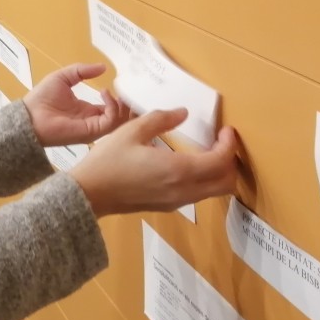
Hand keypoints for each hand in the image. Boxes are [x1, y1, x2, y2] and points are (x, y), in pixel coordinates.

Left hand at [23, 63, 129, 147]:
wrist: (29, 116)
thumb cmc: (43, 98)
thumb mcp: (64, 77)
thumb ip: (82, 71)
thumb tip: (103, 67)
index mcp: (88, 111)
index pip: (112, 108)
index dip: (120, 97)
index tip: (123, 84)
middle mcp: (94, 120)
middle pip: (122, 117)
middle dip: (128, 103)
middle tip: (129, 89)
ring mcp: (94, 127)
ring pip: (121, 121)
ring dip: (123, 104)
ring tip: (118, 90)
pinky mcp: (92, 131)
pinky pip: (111, 121)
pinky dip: (113, 106)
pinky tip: (105, 93)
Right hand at [70, 108, 238, 216]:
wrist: (89, 195)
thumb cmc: (108, 161)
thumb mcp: (131, 131)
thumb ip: (161, 120)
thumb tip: (183, 113)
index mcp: (178, 170)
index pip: (221, 161)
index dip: (229, 144)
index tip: (226, 130)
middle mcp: (184, 189)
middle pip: (226, 183)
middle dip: (230, 162)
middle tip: (221, 142)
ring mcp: (177, 201)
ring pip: (214, 191)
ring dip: (218, 172)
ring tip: (207, 151)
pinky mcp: (168, 206)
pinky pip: (198, 195)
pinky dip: (204, 180)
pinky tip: (188, 164)